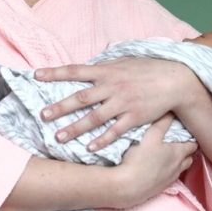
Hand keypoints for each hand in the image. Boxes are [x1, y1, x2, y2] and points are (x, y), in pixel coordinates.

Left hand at [35, 57, 190, 150]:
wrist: (175, 80)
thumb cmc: (147, 69)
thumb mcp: (124, 61)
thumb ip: (104, 65)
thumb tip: (87, 65)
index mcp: (107, 71)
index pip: (75, 70)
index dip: (55, 73)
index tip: (36, 75)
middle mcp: (112, 86)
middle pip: (81, 97)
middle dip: (60, 107)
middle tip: (42, 115)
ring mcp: (123, 103)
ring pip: (94, 118)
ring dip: (75, 128)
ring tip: (59, 137)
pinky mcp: (134, 117)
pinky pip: (115, 131)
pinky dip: (102, 140)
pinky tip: (89, 148)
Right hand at [111, 114, 197, 208]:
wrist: (126, 186)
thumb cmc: (138, 158)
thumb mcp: (151, 135)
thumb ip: (162, 122)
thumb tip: (170, 111)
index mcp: (177, 153)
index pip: (192, 145)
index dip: (191, 139)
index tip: (186, 134)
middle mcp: (177, 168)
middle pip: (189, 159)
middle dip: (186, 152)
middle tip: (179, 144)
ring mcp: (169, 180)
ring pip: (180, 170)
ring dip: (177, 163)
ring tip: (168, 157)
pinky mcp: (159, 189)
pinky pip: (169, 179)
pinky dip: (167, 173)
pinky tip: (157, 169)